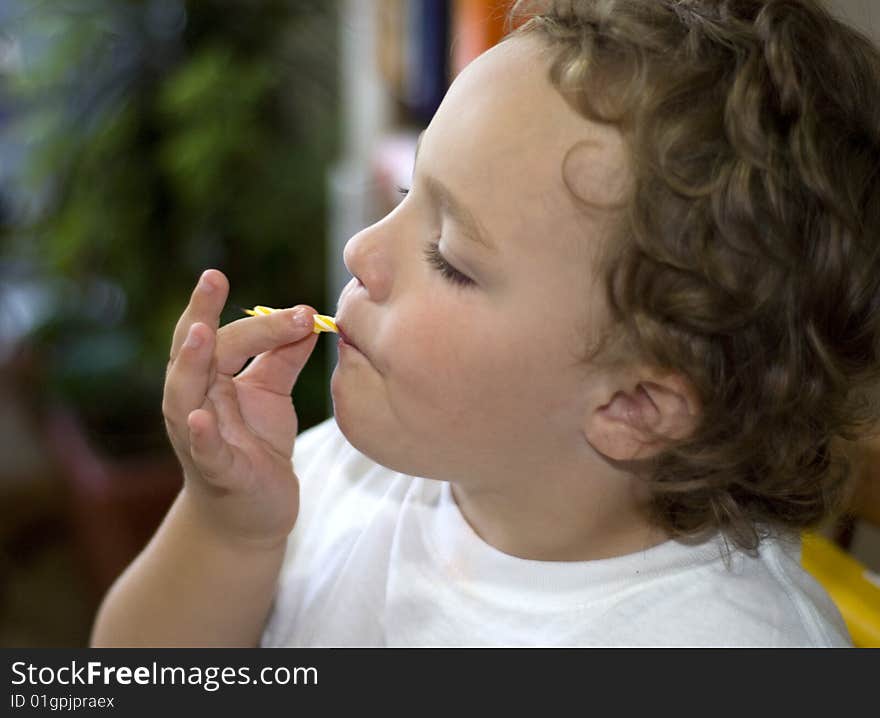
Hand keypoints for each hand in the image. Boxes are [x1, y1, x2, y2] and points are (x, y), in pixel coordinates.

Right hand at [162, 269, 318, 548]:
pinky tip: (198, 417)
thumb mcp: (273, 396)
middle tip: (212, 280)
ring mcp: (200, 439)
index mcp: (212, 380)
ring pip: (184, 395)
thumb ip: (283, 358)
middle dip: (202, 315)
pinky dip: (200, 435)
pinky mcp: (217, 474)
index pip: (224, 336)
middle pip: (197, 353)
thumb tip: (309, 316)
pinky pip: (204, 452)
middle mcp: (195, 402)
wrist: (254, 515)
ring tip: (200, 334)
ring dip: (191, 364)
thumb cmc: (257, 448)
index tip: (278, 297)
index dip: (251, 317)